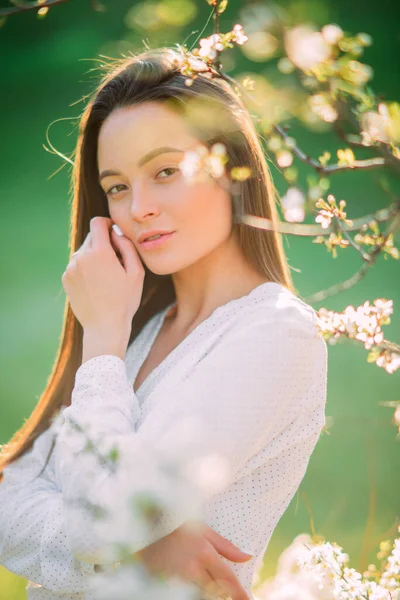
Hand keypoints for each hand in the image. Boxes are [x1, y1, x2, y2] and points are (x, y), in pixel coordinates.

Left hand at [61, 217, 144, 332]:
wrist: (104, 327)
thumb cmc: (125, 301)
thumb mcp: (136, 272)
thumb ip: (127, 246)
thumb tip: (116, 232)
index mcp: (99, 252)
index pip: (97, 223)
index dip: (107, 224)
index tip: (114, 234)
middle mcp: (81, 256)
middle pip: (91, 237)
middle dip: (103, 244)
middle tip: (116, 262)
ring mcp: (70, 268)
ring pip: (84, 252)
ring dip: (94, 257)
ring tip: (106, 277)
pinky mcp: (66, 278)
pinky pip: (77, 265)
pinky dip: (86, 269)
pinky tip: (96, 285)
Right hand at [134, 520, 252, 599]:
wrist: (146, 526)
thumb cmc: (177, 524)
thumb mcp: (203, 529)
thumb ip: (225, 546)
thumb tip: (247, 557)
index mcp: (204, 553)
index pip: (228, 579)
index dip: (240, 593)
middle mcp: (193, 569)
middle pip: (215, 590)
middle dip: (222, 588)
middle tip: (221, 578)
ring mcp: (179, 578)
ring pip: (201, 591)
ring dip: (208, 586)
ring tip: (202, 570)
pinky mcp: (168, 583)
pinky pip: (187, 590)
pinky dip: (194, 586)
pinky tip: (191, 573)